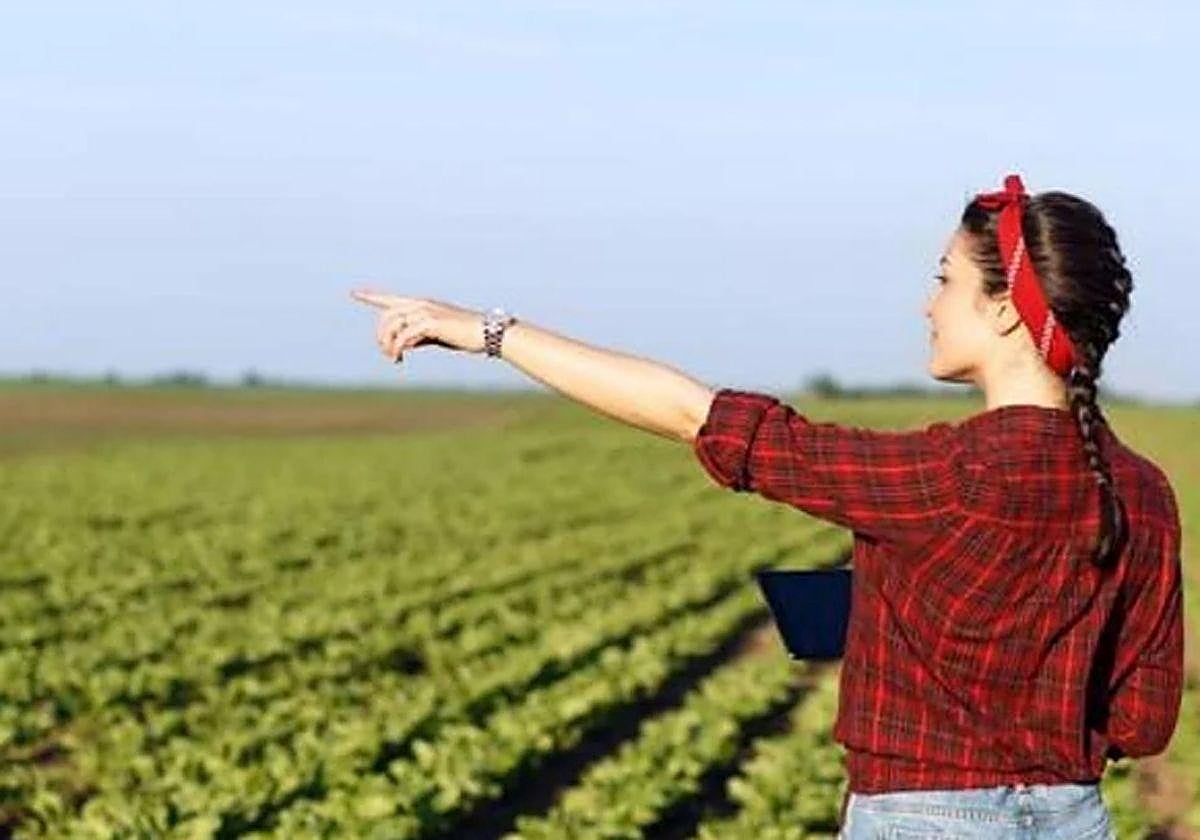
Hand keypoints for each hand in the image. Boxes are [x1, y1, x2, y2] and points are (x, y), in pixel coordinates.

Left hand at [349, 289, 485, 362]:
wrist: (486, 333)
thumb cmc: (465, 335)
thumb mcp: (437, 336)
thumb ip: (420, 336)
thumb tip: (405, 344)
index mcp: (422, 305)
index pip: (391, 299)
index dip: (372, 296)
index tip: (354, 292)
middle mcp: (421, 304)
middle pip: (387, 315)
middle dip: (381, 335)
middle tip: (388, 355)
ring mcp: (426, 311)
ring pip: (393, 324)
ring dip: (388, 343)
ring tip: (393, 358)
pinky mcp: (432, 322)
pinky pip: (405, 334)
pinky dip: (398, 346)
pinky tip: (400, 357)